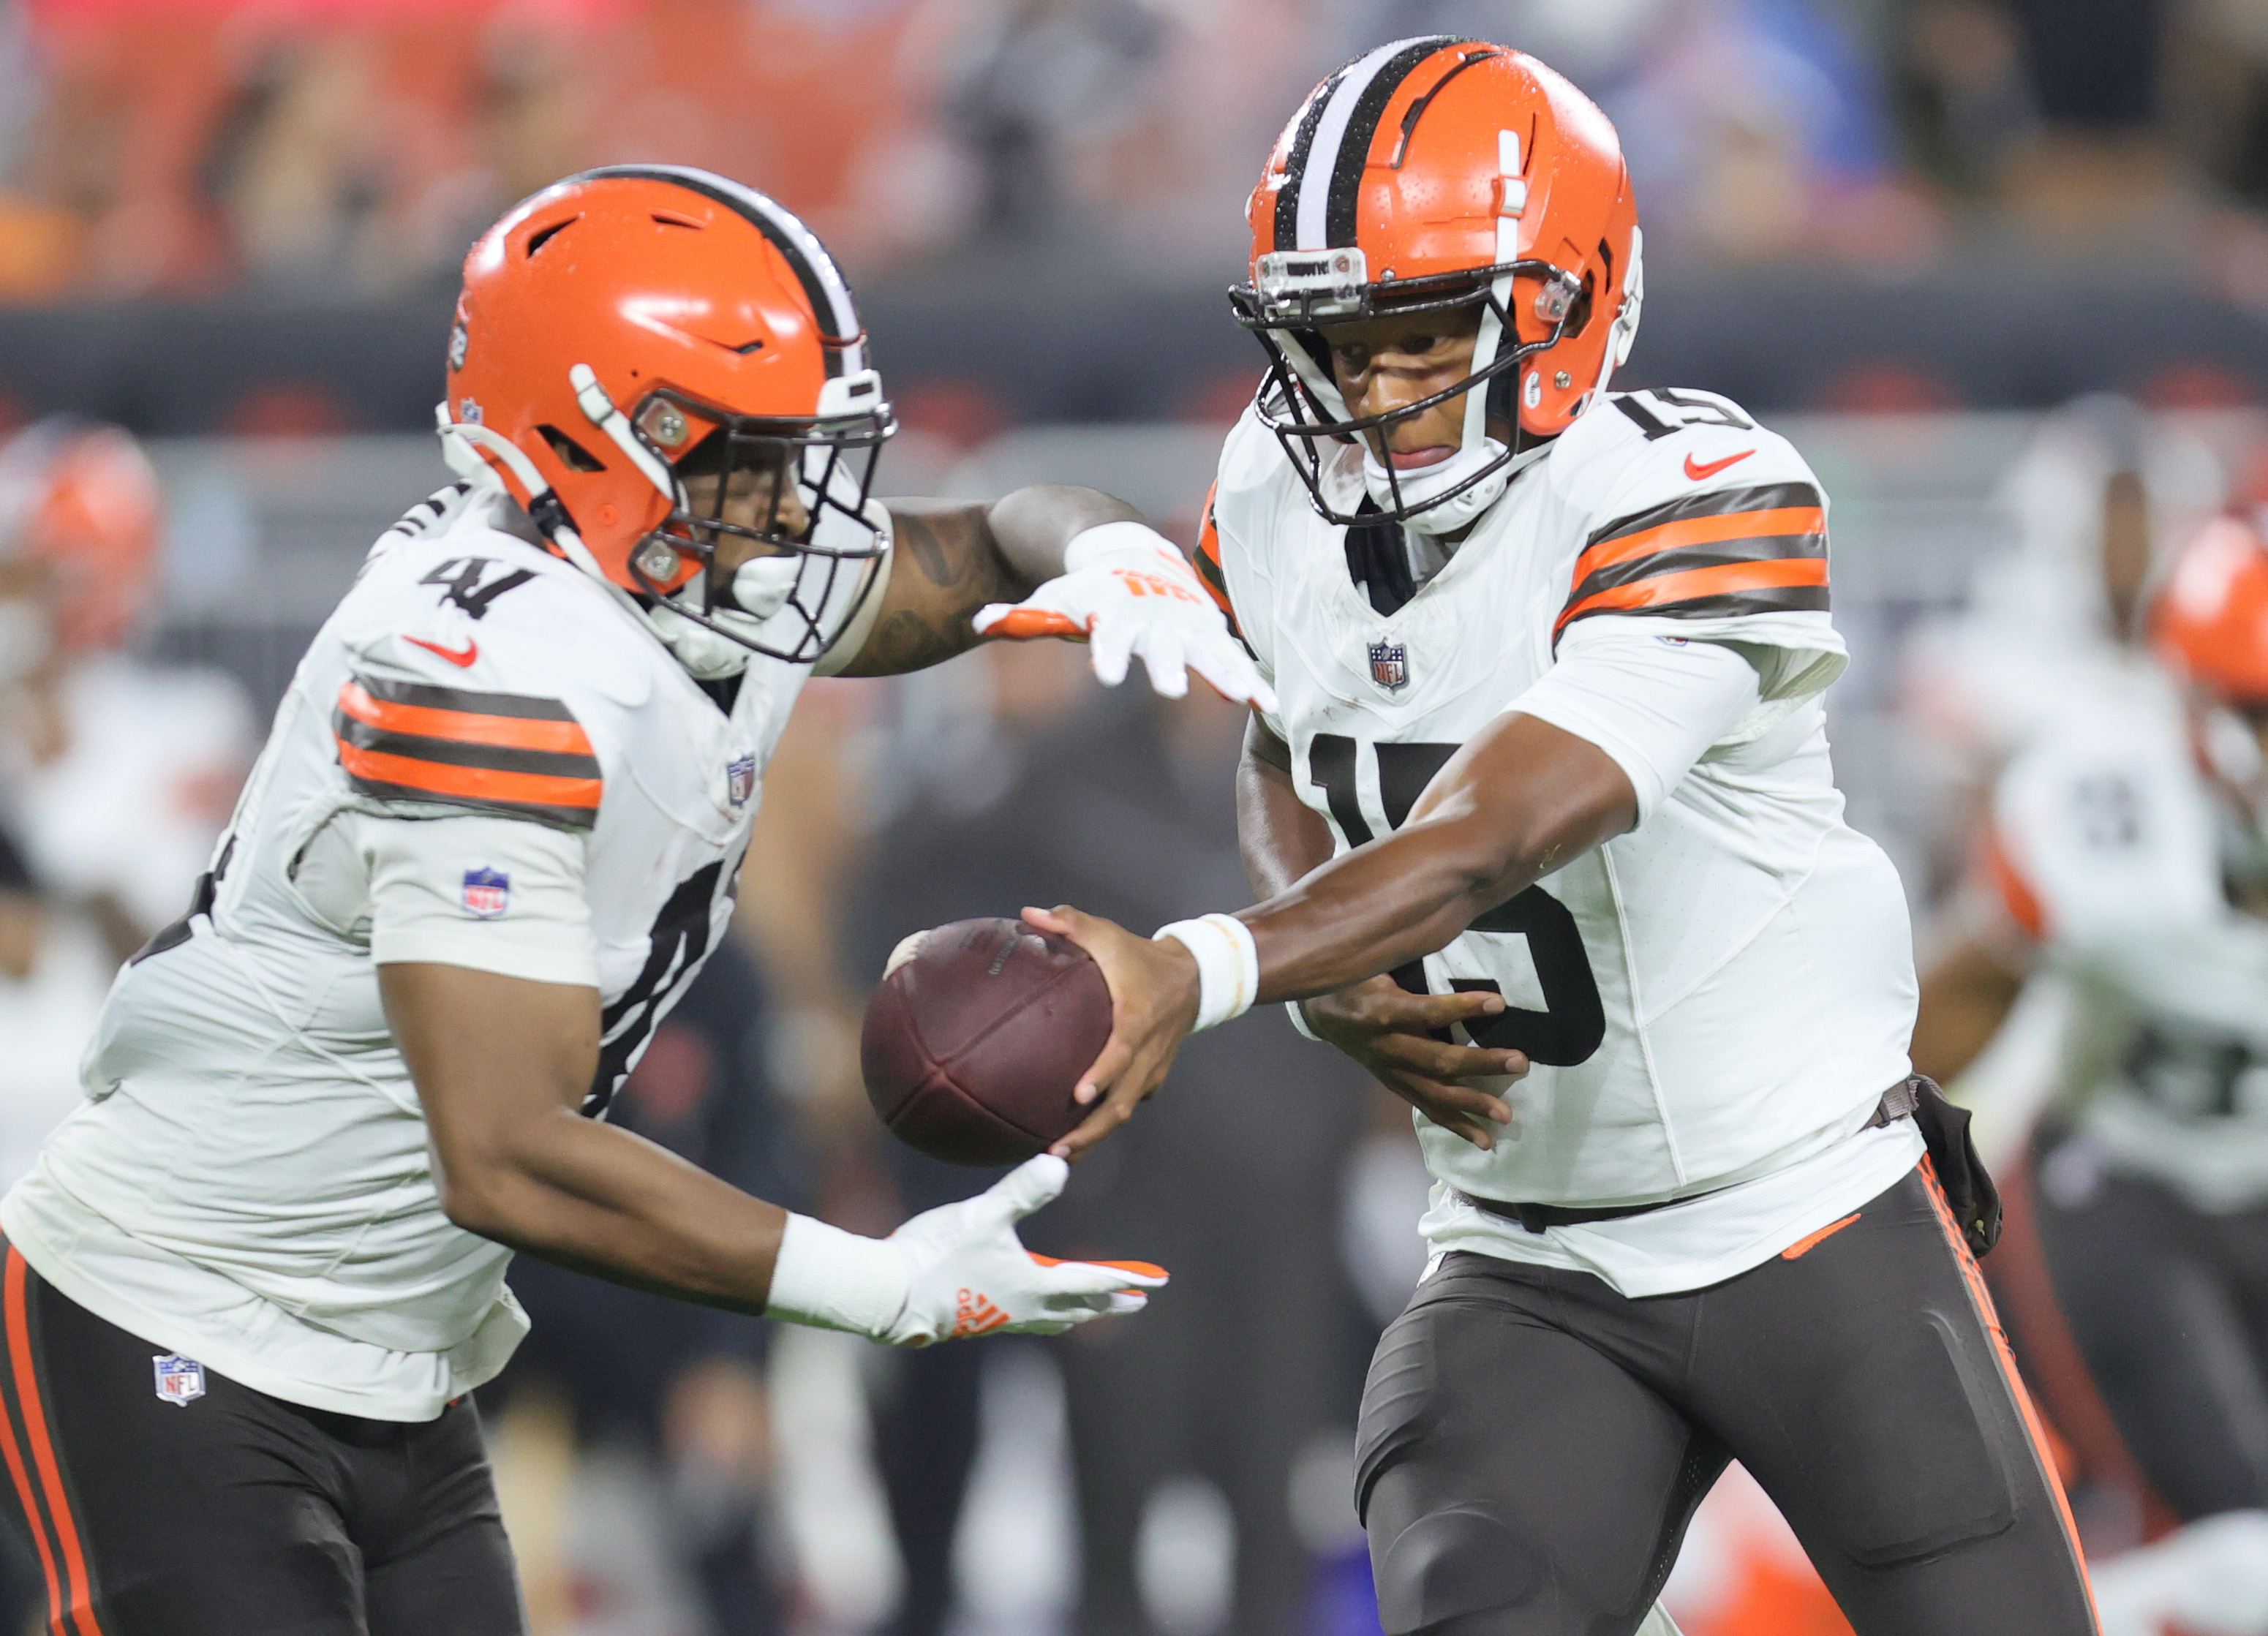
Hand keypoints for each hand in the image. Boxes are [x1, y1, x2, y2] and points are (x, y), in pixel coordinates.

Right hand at [885, 1154, 1167, 1345]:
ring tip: (1089, 1309)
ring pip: (1052, 1319)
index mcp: (1034, 1285)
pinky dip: (1044, 1313)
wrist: (888, 1294)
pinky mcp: (977, 1319)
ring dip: (1078, 1311)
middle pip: (1079, 1308)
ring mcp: (999, 1317)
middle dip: (1110, 1302)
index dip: (1126, 1279)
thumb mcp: (983, 1214)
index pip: (1092, 1282)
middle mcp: (1024, 1308)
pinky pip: (1025, 1319)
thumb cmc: (936, 1253)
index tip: (1155, 1283)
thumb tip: (1059, 1163)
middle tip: (1138, 1301)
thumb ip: (1022, 1190)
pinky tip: (1027, 1303)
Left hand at [973, 525, 1277, 711]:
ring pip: (1207, 652)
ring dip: (1225, 674)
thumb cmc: (1086, 587)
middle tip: (1170, 690)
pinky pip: (1232, 659)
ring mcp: (1185, 624)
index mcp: (1116, 612)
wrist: (1131, 552)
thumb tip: (977, 622)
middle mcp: (1154, 618)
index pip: (1109, 635)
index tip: (1106, 677)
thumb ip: (1021, 617)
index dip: (1107, 654)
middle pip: (1160, 644)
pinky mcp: (1207, 632)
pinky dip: (1250, 680)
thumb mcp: (1053, 599)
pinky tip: (1268, 706)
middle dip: (1166, 665)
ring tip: (1244, 698)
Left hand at [1024, 904, 1200, 1159]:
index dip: (1103, 1074)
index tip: (1079, 1094)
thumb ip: (1068, 922)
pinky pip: (1125, 1105)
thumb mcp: (1107, 932)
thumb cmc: (1140, 955)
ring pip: (1123, 1112)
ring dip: (1093, 1137)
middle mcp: (1147, 1052)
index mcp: (1137, 1017)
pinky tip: (1071, 1137)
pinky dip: (1101, 1124)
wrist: (1193, 978)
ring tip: (1057, 1157)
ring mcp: (1151, 1070)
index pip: (1122, 1051)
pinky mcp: (1150, 1078)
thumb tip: (1027, 915)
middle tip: (1056, 1151)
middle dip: (1090, 1131)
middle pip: (1121, 1102)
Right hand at [1301, 976, 1528, 1149]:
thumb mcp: (1375, 962)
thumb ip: (1407, 958)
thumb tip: (1446, 931)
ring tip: (1507, 1115)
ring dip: (1473, 1104)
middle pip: (1437, 1061)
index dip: (1462, 1008)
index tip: (1499, 1003)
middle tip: (1521, 1062)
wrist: (1323, 1012)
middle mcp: (1386, 1047)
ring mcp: (1391, 1071)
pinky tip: (1484, 1141)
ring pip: (1435, 1093)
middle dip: (1481, 1064)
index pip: (1427, 1012)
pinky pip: (1427, 1108)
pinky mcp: (1395, 1084)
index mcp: (1381, 1011)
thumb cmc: (1357, 978)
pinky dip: (1456, 1126)